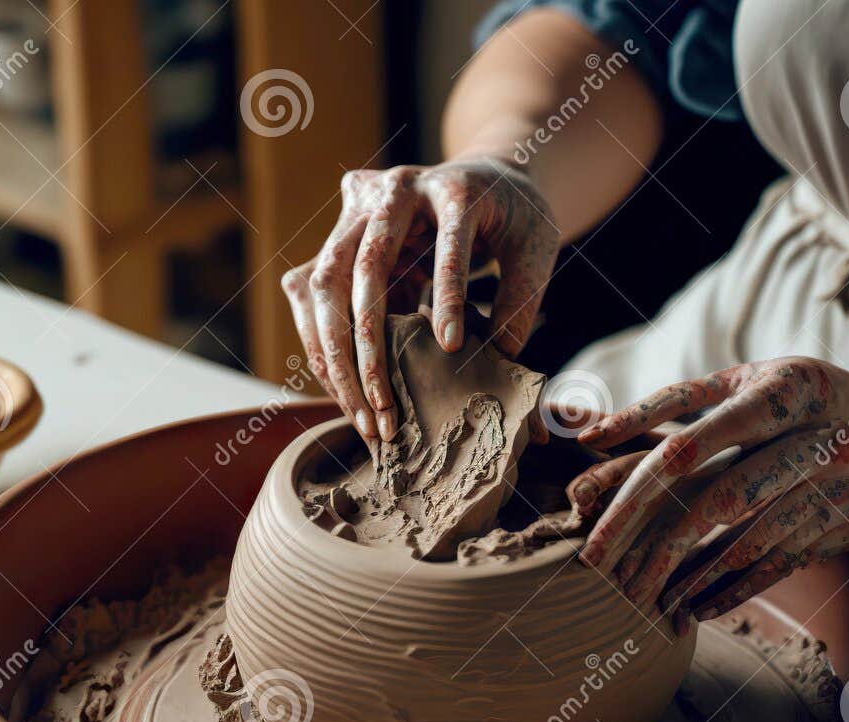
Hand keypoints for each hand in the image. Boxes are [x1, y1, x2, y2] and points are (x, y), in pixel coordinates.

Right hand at [280, 156, 559, 443]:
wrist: (481, 180)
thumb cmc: (511, 218)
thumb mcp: (535, 248)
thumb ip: (521, 297)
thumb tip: (501, 358)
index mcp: (452, 186)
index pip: (447, 242)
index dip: (447, 295)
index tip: (452, 348)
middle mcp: (393, 189)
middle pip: (361, 265)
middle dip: (366, 346)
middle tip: (383, 409)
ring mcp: (355, 211)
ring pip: (322, 285)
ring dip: (334, 357)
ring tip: (362, 416)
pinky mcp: (337, 239)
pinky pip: (313, 298)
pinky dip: (324, 349)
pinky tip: (346, 395)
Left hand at [568, 357, 848, 629]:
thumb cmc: (811, 399)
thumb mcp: (758, 380)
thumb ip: (683, 406)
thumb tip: (591, 438)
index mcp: (778, 390)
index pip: (689, 438)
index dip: (631, 473)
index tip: (578, 502)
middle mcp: (810, 438)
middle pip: (712, 497)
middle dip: (647, 536)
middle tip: (595, 567)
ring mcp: (831, 487)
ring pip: (743, 541)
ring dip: (684, 575)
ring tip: (636, 597)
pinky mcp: (843, 526)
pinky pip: (777, 566)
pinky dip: (729, 591)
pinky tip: (690, 610)